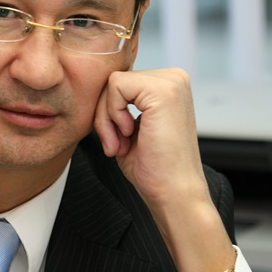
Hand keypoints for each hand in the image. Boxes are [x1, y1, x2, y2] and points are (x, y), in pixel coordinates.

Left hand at [94, 68, 235, 271]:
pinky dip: (112, 114)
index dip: (110, 113)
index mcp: (170, 85)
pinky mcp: (162, 90)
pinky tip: (128, 135)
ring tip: (123, 143)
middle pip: (115, 81)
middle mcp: (174, 78)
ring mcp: (171, 82)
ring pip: (112, 83)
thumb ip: (120, 103)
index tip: (121, 141)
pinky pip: (115, 86)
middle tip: (119, 145)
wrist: (174, 193)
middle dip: (106, 116)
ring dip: (107, 118)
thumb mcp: (132, 127)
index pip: (121, 83)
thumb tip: (97, 87)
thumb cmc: (154, 168)